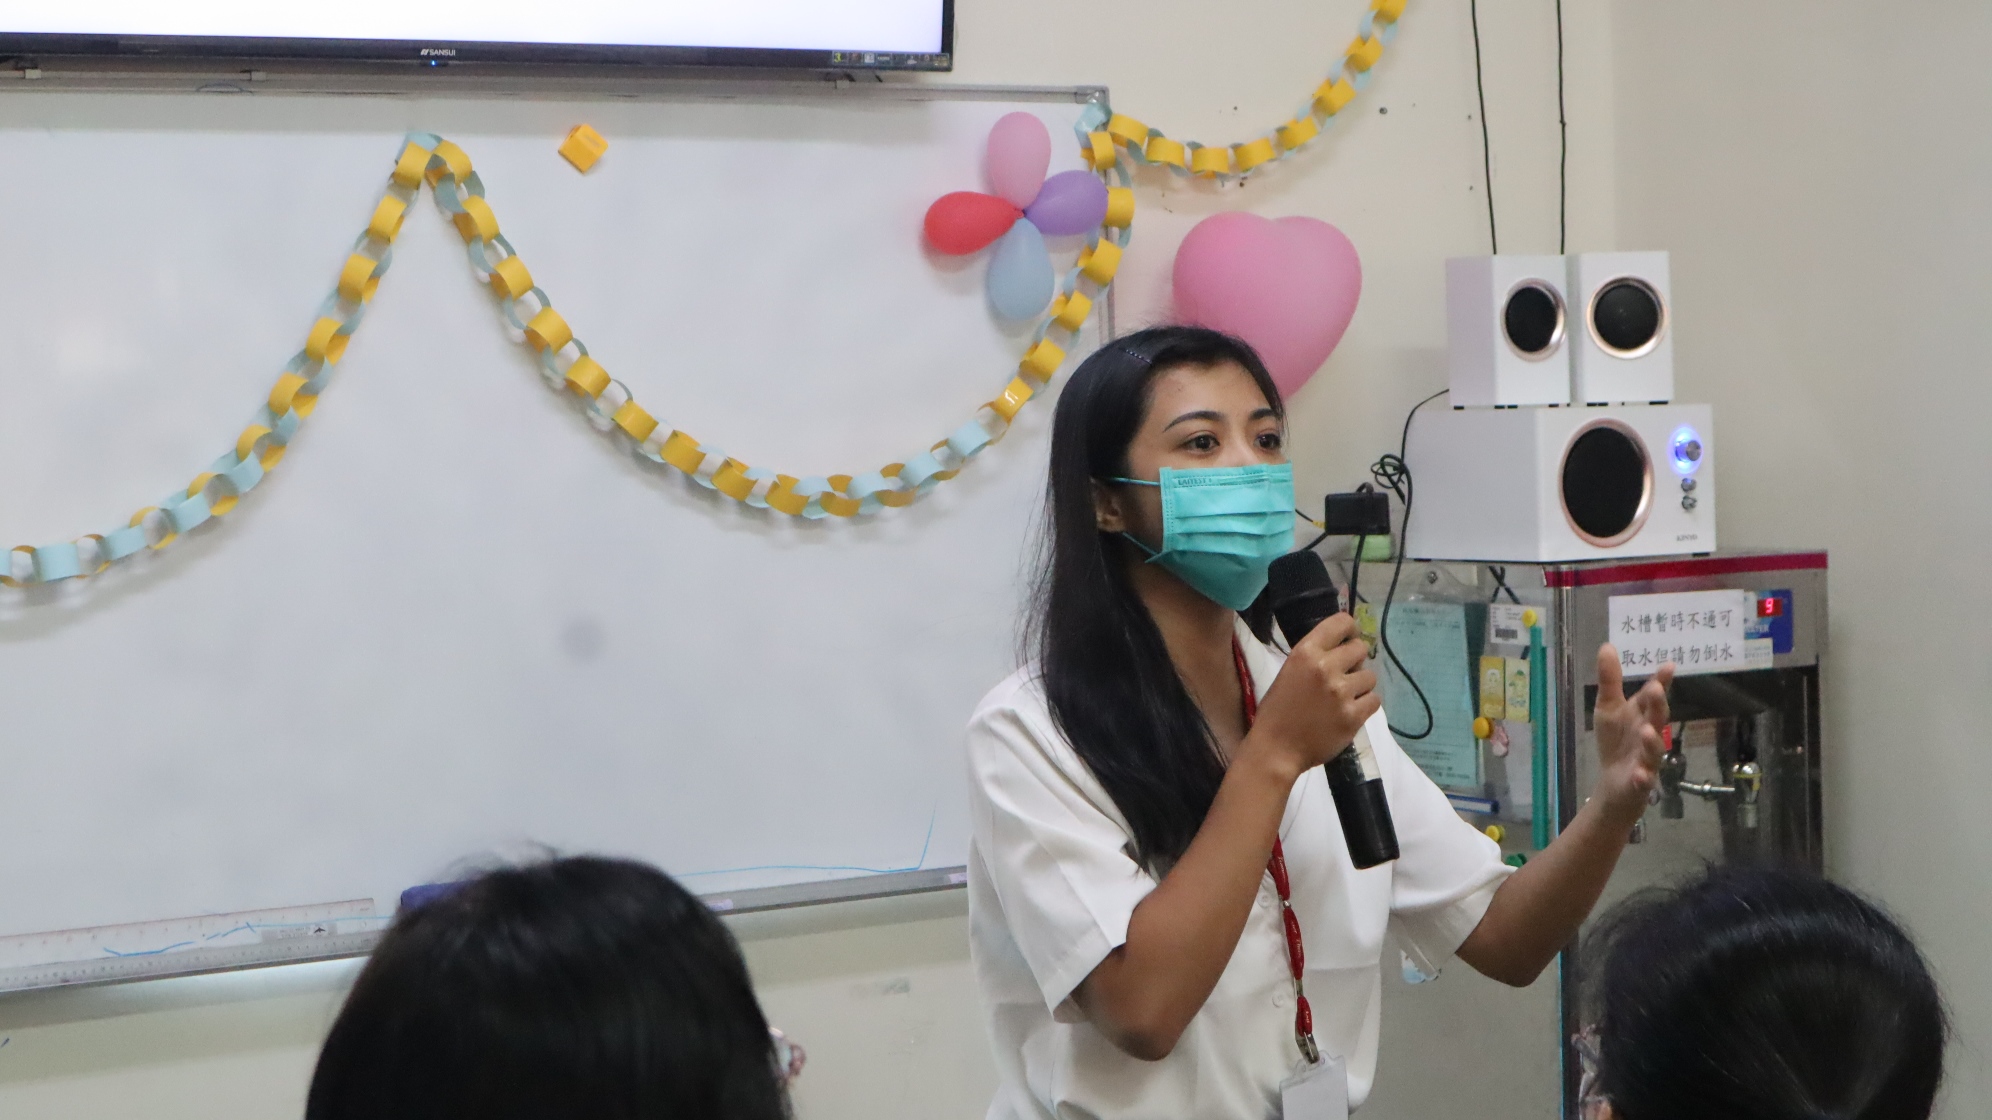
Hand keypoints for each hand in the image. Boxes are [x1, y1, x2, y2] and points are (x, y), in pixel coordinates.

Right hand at [1247, 614, 1380, 778]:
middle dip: (1356, 661)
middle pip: (1361, 648)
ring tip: (1345, 698)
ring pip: (1370, 676)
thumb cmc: (1278, 710)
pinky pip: (1374, 700)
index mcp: (1305, 652)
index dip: (1350, 630)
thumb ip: (1315, 657)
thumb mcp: (1289, 671)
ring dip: (1361, 686)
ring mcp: (1341, 692)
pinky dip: (1365, 705)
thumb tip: (1344, 648)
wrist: (1276, 749)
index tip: (1348, 641)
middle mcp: (1325, 667)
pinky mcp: (1353, 715)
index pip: (1342, 622)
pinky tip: (1350, 711)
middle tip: (1346, 675)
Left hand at [1592, 644, 1672, 822]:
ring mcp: (1647, 759)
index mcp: (1642, 715)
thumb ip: (1610, 680)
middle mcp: (1650, 734)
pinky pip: (1644, 780)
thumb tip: (1607, 646)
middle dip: (1658, 705)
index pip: (1652, 696)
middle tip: (1656, 689)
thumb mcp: (1608, 708)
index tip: (1668, 666)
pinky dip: (1643, 777)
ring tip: (1647, 731)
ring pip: (1654, 750)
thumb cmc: (1616, 741)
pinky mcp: (1641, 782)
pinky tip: (1640, 774)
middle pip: (1657, 719)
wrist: (1615, 783)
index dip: (1661, 681)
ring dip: (1652, 741)